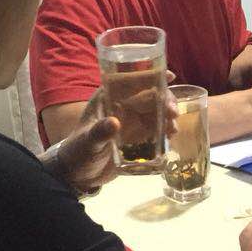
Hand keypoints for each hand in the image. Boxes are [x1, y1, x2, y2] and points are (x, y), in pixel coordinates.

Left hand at [48, 85, 177, 194]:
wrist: (79, 174)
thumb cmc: (78, 153)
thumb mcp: (87, 142)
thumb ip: (99, 132)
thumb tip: (114, 122)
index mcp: (107, 99)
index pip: (130, 81)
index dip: (149, 76)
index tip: (168, 76)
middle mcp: (122, 106)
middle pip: (149, 95)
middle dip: (165, 100)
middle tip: (173, 113)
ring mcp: (131, 121)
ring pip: (155, 111)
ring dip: (168, 116)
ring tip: (173, 128)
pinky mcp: (137, 136)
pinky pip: (156, 128)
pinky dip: (165, 129)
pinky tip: (171, 136)